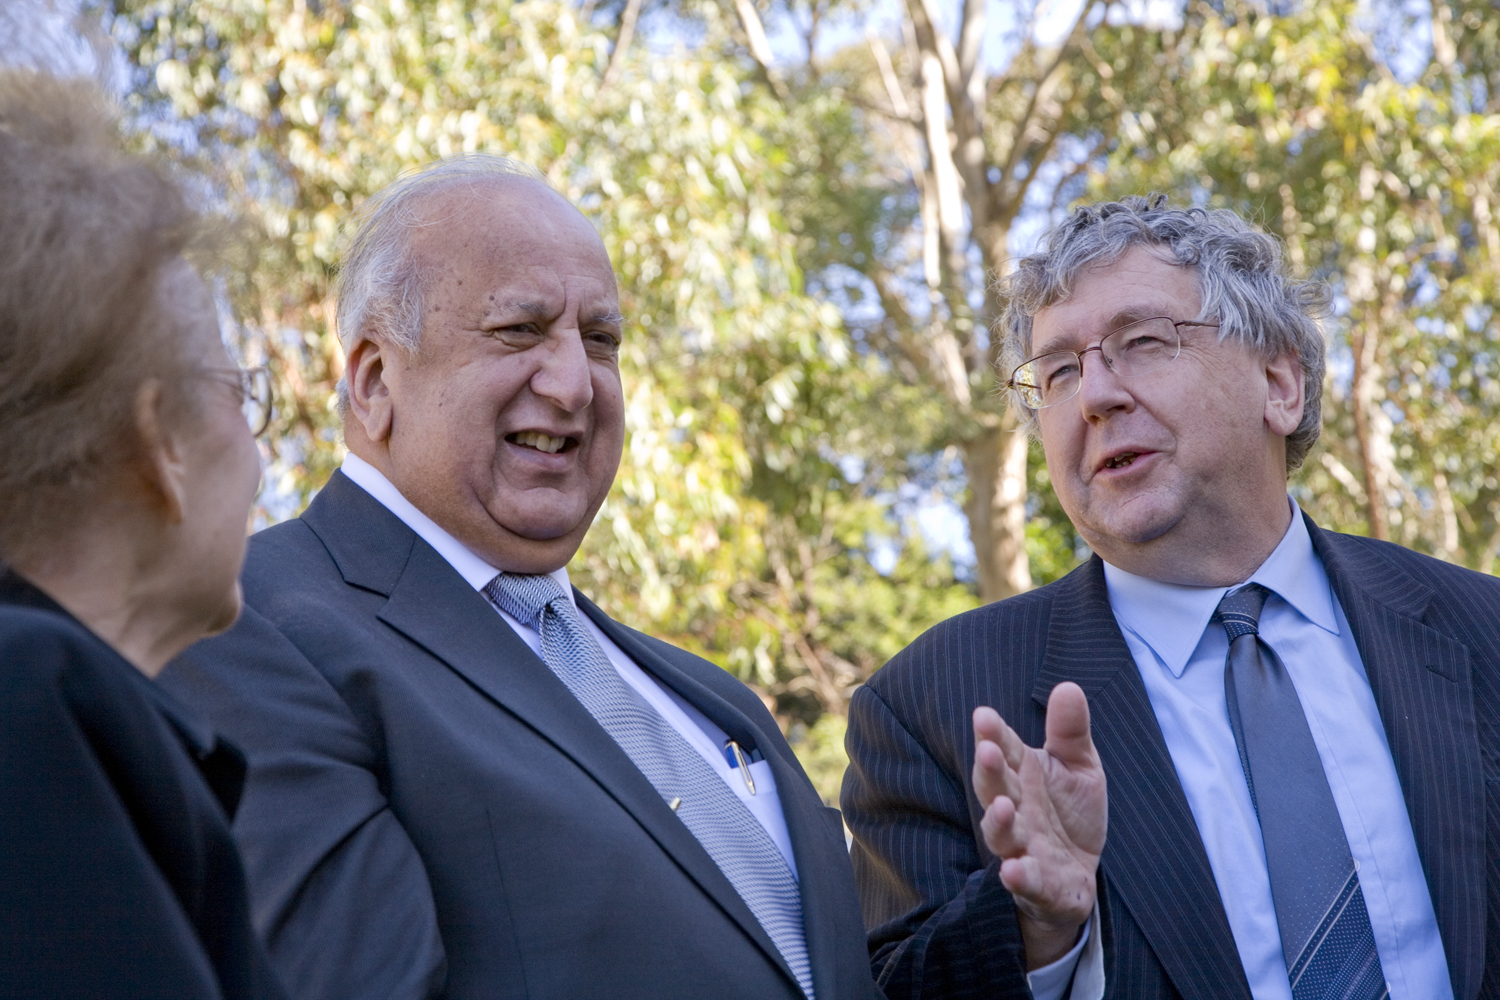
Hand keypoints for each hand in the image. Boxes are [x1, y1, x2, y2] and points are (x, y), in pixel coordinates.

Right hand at [971, 682, 1105, 969]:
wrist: (1077, 875)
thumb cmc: (1070, 814)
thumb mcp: (1079, 768)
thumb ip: (1070, 732)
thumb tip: (1069, 686)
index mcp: (1022, 775)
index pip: (1003, 750)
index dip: (992, 734)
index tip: (983, 716)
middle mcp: (1014, 808)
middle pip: (994, 787)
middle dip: (989, 771)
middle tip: (987, 751)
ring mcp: (1022, 846)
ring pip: (1001, 834)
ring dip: (998, 823)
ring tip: (1002, 807)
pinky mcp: (1038, 883)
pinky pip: (1025, 880)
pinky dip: (1018, 877)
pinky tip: (1013, 870)